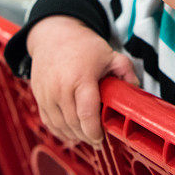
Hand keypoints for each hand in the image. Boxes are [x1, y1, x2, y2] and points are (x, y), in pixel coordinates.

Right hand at [27, 15, 138, 145]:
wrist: (53, 35)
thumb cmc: (83, 46)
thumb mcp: (109, 54)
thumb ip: (125, 70)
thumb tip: (136, 88)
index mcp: (81, 78)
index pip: (86, 113)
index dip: (94, 130)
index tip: (101, 137)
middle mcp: (61, 88)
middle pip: (74, 123)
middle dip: (87, 136)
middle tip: (98, 139)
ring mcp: (47, 94)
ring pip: (60, 125)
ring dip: (74, 135)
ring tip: (86, 135)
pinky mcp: (39, 97)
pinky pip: (48, 122)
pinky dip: (60, 130)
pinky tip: (71, 132)